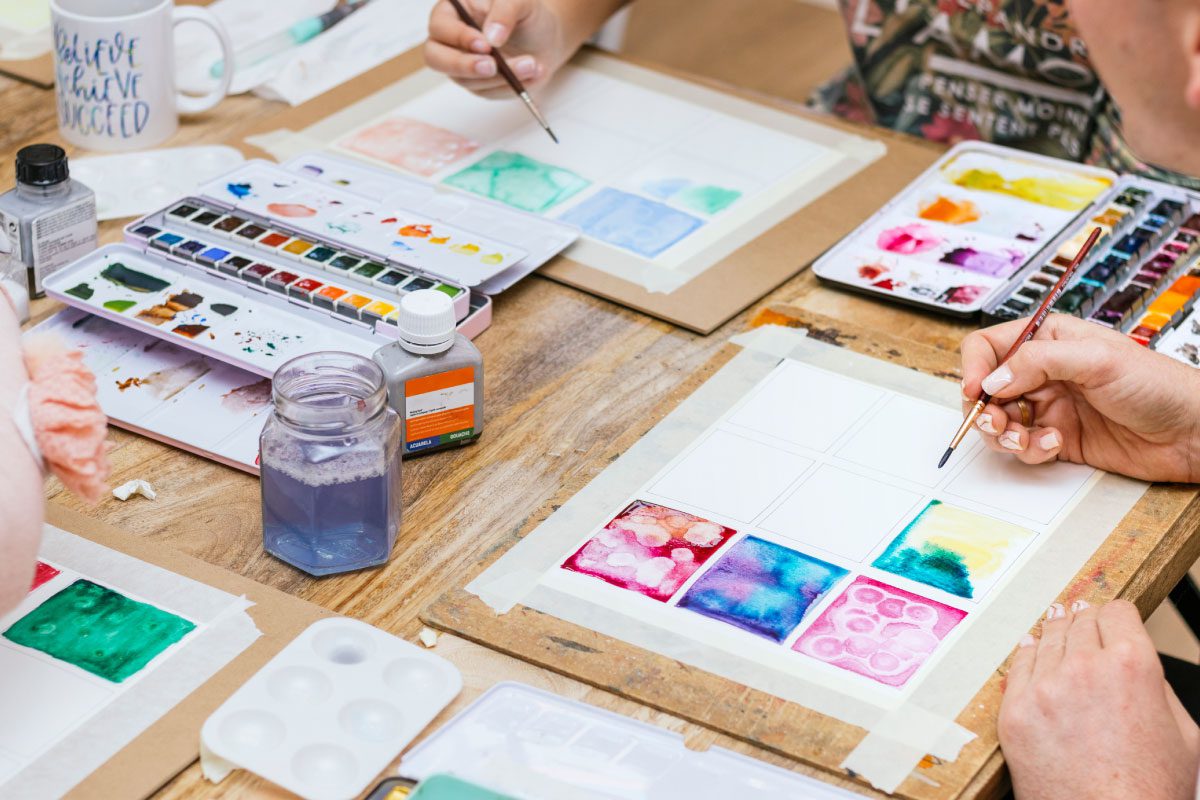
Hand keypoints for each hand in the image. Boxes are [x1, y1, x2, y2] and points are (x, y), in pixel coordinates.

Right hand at [425, 0, 568, 97]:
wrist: (546, 37)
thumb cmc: (527, 13)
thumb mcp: (519, 1)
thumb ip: (504, 12)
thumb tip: (491, 37)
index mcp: (452, 12)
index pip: (440, 27)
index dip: (459, 37)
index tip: (485, 45)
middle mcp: (451, 40)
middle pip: (436, 59)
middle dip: (464, 66)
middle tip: (491, 66)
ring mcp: (462, 65)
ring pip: (466, 80)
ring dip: (500, 77)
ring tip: (531, 64)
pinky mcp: (478, 84)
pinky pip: (487, 92)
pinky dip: (510, 86)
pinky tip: (531, 73)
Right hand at [959, 314, 1199, 481]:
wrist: (1190, 433)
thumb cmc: (1158, 385)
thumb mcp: (1097, 359)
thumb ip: (1038, 361)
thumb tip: (992, 379)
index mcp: (1048, 340)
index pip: (989, 347)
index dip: (974, 368)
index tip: (977, 390)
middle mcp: (1043, 372)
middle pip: (985, 388)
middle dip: (984, 408)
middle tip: (997, 422)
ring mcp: (1048, 406)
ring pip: (997, 421)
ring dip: (1003, 434)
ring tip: (1024, 438)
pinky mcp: (1055, 438)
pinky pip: (1021, 446)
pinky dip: (1028, 450)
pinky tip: (1053, 445)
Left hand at [999, 600, 1199, 799]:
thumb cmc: (1147, 791)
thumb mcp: (1184, 734)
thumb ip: (1159, 688)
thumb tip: (1139, 663)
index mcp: (1132, 666)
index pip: (1117, 613)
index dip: (1117, 616)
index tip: (1112, 618)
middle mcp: (1085, 668)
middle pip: (1080, 621)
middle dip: (1085, 620)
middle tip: (1081, 615)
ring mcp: (1045, 688)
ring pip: (1046, 640)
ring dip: (1055, 632)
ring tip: (1055, 623)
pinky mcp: (1016, 710)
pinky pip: (1017, 667)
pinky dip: (1026, 654)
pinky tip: (1030, 647)